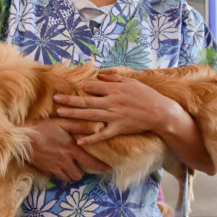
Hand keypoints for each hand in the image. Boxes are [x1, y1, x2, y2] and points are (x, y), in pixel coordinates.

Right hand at [28, 118, 109, 182]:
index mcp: (71, 150)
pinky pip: (55, 177)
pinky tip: (56, 166)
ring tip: (69, 166)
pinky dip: (58, 174)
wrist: (22, 138)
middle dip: (81, 172)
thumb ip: (79, 126)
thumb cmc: (43, 127)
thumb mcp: (62, 122)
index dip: (101, 167)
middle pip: (78, 175)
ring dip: (70, 174)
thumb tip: (96, 126)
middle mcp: (64, 161)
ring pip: (67, 178)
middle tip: (79, 165)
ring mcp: (54, 168)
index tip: (108, 170)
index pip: (90, 162)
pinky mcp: (45, 170)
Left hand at [54, 73, 181, 145]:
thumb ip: (114, 79)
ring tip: (60, 113)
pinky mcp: (118, 128)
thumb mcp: (131, 82)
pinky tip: (78, 140)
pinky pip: (102, 134)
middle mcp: (112, 101)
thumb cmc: (146, 95)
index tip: (68, 86)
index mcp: (114, 89)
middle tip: (55, 99)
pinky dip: (91, 138)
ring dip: (74, 114)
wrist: (160, 112)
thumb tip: (100, 76)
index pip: (93, 86)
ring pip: (90, 115)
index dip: (80, 87)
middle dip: (70, 100)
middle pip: (86, 101)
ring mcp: (114, 116)